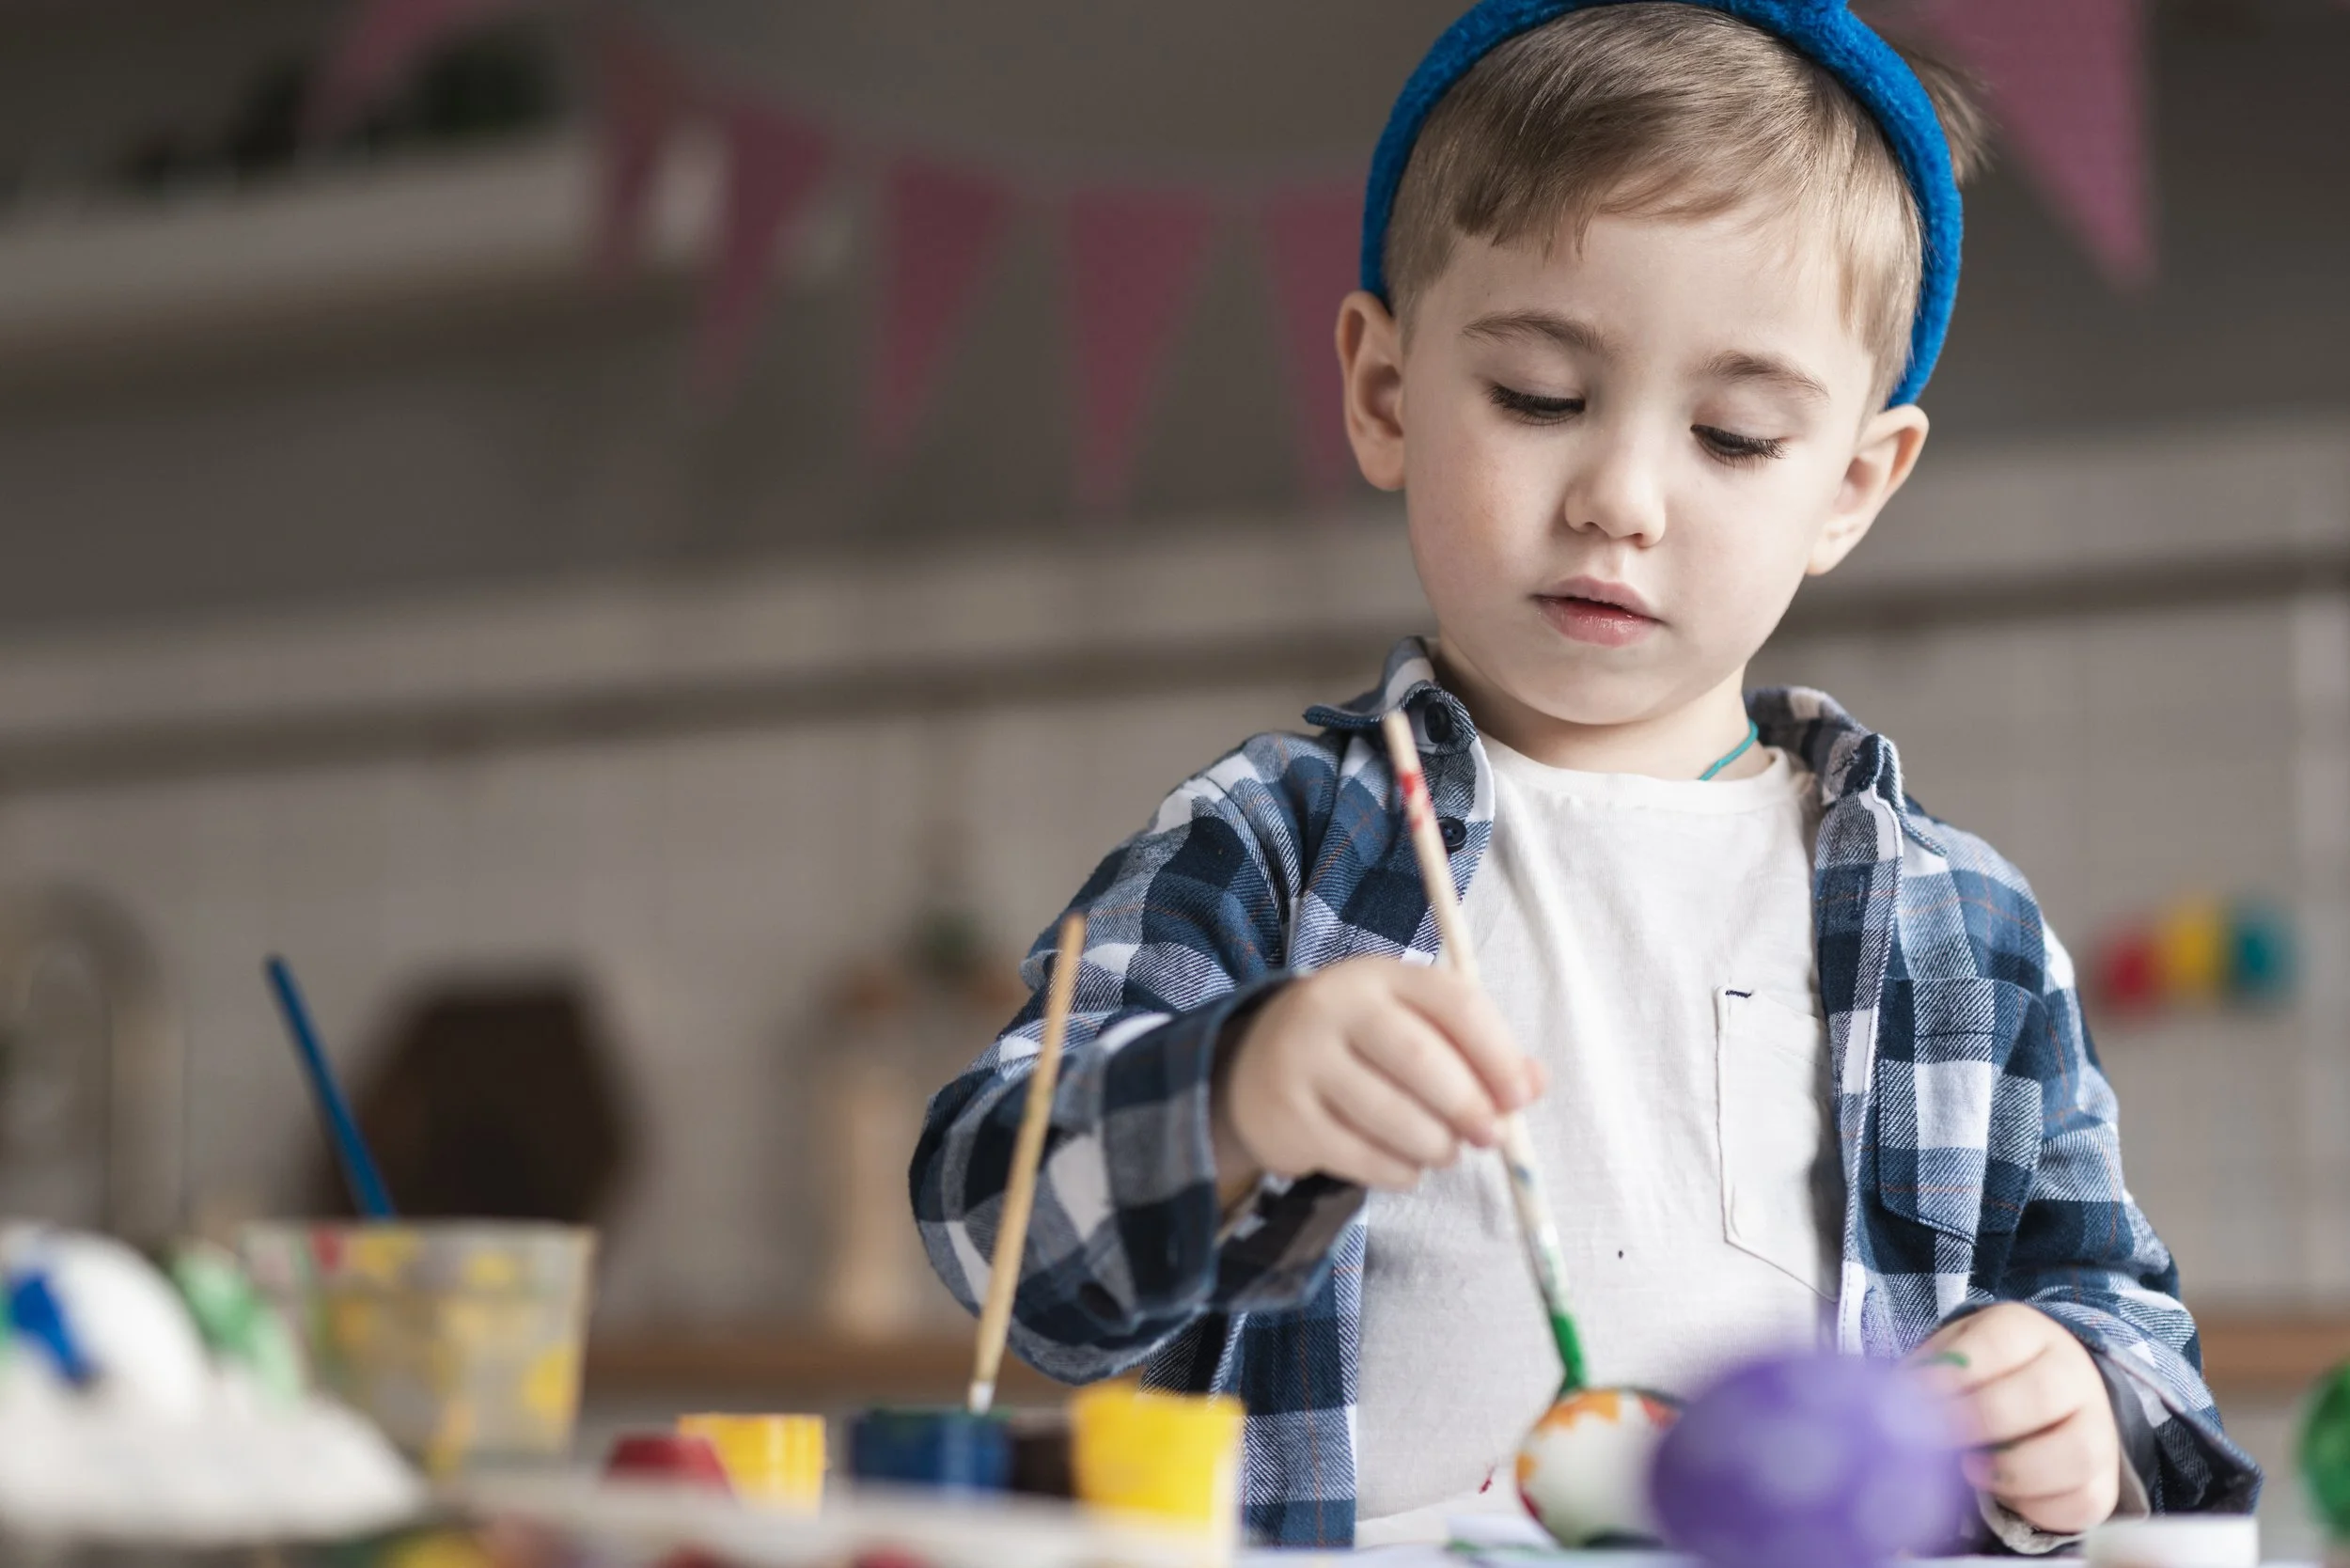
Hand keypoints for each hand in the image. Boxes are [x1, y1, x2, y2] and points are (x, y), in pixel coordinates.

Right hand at [1210, 958, 1540, 1198]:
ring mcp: (1303, 1061)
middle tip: (1492, 1137)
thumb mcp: (1410, 1025)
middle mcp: (1334, 1007)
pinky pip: (1360, 1157)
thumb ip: (1474, 1048)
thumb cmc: (1357, 1046)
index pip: (1453, 1002)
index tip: (1522, 1097)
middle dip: (1468, 1105)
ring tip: (1446, 1152)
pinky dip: (1398, 1171)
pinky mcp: (1288, 1117)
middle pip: (1419, 1058)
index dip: (1498, 1053)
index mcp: (1378, 975)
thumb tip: (1534, 1086)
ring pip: (1390, 1114)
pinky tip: (1406, 1165)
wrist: (1253, 1067)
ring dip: (1436, 1146)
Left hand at [1916, 1304, 2121, 1535]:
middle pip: (2041, 1395)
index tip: (1916, 1393)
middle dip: (1981, 1419)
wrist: (2044, 1402)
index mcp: (2029, 1332)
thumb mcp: (1953, 1353)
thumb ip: (1930, 1371)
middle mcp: (2074, 1375)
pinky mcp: (2104, 1482)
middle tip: (1937, 1437)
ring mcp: (2098, 1430)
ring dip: (2015, 1468)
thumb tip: (1899, 1400)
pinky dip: (2038, 1507)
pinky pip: (2081, 1502)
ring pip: (2074, 1453)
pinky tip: (2003, 1496)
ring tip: (1970, 1469)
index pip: (2000, 1341)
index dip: (1956, 1370)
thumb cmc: (1983, 1375)